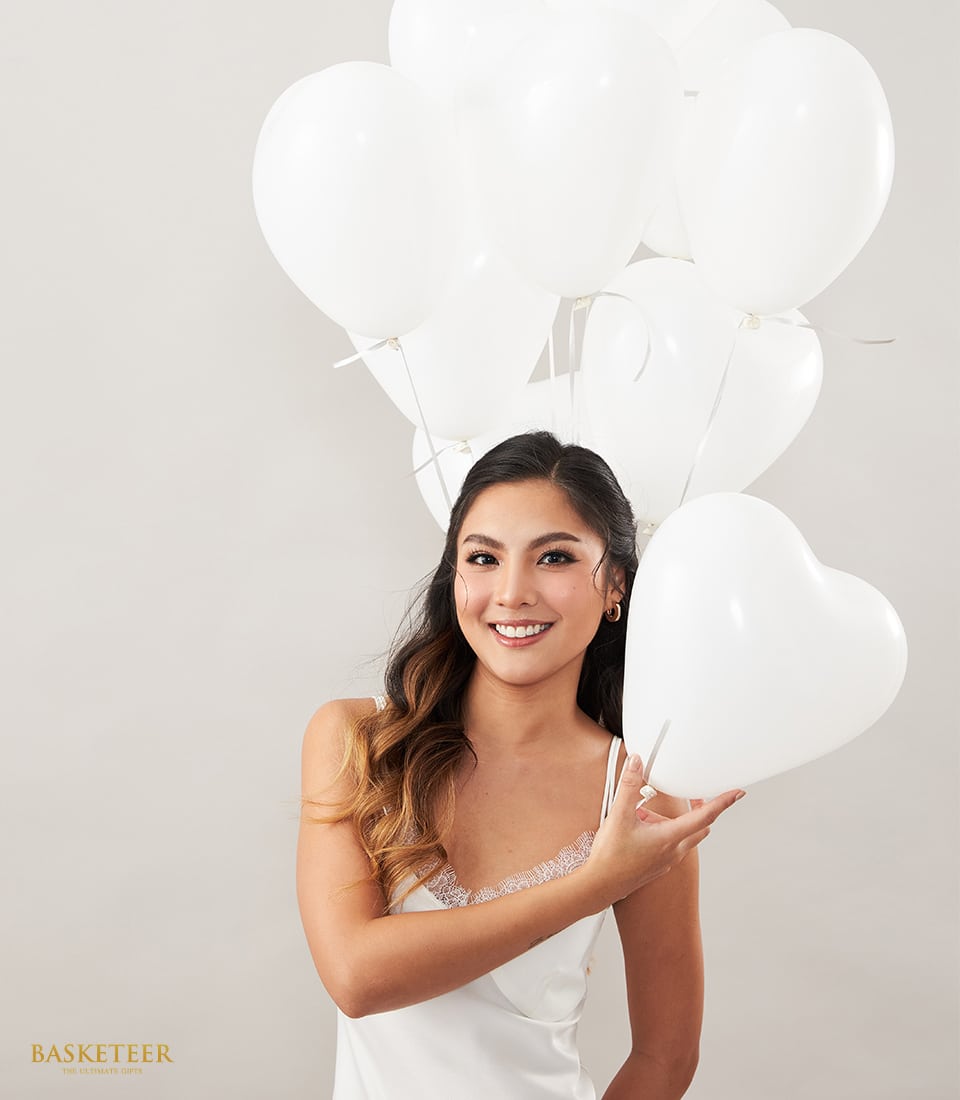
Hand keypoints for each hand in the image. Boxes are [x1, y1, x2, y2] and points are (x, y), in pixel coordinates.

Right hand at [585, 754, 744, 906]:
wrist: (600, 886)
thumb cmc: (611, 857)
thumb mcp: (619, 815)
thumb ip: (630, 786)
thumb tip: (638, 763)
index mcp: (670, 837)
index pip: (705, 817)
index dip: (723, 803)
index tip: (737, 793)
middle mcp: (673, 851)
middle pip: (700, 827)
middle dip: (701, 810)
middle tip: (695, 796)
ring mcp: (667, 860)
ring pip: (684, 836)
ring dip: (675, 821)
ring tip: (646, 813)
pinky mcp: (658, 866)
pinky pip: (671, 845)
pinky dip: (664, 833)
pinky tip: (641, 829)